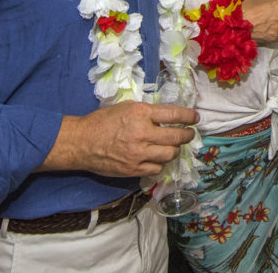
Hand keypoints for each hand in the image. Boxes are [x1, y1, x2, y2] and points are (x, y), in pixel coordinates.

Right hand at [39, 101, 198, 176]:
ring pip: (170, 154)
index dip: (189, 116)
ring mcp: (139, 153)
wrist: (81, 143)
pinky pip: (158, 168)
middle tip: (189, 133)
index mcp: (142, 114)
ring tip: (173, 146)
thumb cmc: (102, 121)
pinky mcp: (134, 169)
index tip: (195, 118)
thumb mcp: (127, 107)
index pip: (174, 114)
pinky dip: (160, 163)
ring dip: (175, 150)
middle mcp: (143, 133)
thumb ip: (148, 112)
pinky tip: (157, 158)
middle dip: (188, 135)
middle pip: (177, 136)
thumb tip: (168, 116)